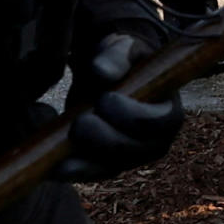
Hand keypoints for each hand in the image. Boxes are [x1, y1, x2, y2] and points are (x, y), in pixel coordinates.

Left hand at [51, 31, 184, 182]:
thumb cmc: (121, 61)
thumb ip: (116, 56)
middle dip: (106, 139)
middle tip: (81, 122)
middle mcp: (155, 141)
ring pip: (112, 167)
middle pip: (135, 151)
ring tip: (65, 144)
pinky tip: (55, 167)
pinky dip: (73, 171)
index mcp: (168, 110)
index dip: (134, 116)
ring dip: (87, 160)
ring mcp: (130, 157)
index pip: (162, 123)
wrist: (103, 77)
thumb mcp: (121, 48)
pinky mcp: (106, 166)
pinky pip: (92, 175)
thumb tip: (101, 72)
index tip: (105, 99)